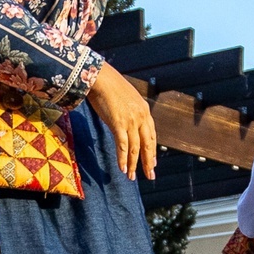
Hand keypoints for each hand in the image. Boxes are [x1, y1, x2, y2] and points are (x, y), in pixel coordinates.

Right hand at [86, 63, 156, 179]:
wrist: (100, 77)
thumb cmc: (109, 86)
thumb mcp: (126, 98)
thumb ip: (130, 110)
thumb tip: (125, 119)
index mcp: (144, 110)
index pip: (151, 135)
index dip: (151, 150)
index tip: (152, 162)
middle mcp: (141, 117)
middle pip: (147, 144)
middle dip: (148, 162)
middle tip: (150, 175)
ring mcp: (131, 121)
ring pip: (135, 148)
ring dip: (133, 164)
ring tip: (131, 176)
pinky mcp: (119, 124)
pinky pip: (123, 146)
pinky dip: (123, 159)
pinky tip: (123, 168)